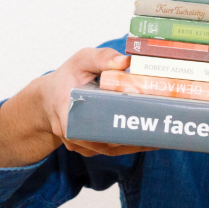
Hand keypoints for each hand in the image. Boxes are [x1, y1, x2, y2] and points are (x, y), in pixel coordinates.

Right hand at [38, 47, 157, 157]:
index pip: (88, 127)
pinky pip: (109, 150)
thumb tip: (126, 62)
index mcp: (67, 110)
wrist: (49, 98)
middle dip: (131, 138)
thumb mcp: (81, 60)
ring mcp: (80, 144)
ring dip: (133, 145)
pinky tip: (148, 140)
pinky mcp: (88, 147)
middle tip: (157, 130)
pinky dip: (128, 145)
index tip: (134, 126)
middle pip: (104, 141)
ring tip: (159, 136)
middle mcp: (72, 133)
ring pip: (109, 149)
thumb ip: (101, 57)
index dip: (112, 130)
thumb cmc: (66, 78)